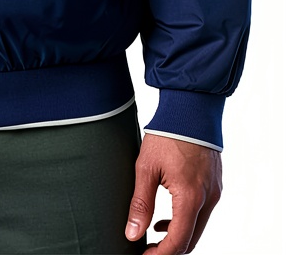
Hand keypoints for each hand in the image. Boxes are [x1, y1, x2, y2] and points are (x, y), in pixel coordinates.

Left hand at [125, 134, 221, 252]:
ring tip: (154, 232)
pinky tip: (168, 215)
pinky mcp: (216, 184)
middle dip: (170, 249)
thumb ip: (141, 203)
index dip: (160, 254)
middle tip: (148, 248)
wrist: (191, 108)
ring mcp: (215, 191)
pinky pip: (203, 212)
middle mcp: (208, 198)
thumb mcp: (146, 168)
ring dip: (179, 235)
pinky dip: (187, 220)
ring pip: (198, 227)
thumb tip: (133, 233)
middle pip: (191, 239)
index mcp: (191, 197)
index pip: (179, 241)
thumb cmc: (167, 134)